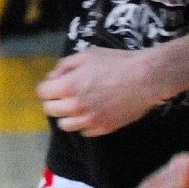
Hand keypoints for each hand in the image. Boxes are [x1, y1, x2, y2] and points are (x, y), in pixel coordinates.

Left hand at [38, 45, 169, 135]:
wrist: (146, 78)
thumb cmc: (116, 62)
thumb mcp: (87, 55)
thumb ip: (64, 66)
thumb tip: (52, 77)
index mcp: (68, 86)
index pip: (42, 93)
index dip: (47, 87)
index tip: (54, 84)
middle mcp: (76, 106)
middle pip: (50, 110)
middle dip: (54, 101)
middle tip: (65, 94)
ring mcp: (90, 120)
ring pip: (65, 125)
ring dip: (67, 115)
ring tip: (78, 105)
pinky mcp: (104, 128)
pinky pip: (84, 132)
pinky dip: (85, 123)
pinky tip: (93, 112)